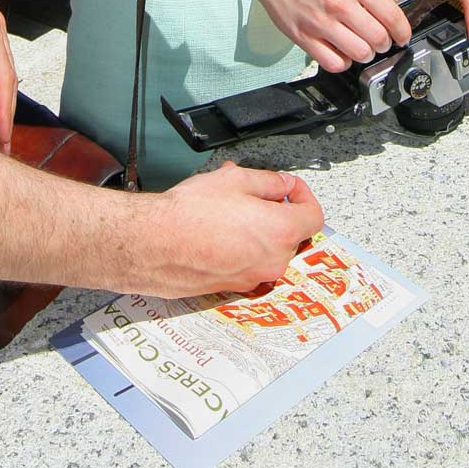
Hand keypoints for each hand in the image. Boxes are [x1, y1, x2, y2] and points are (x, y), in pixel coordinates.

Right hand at [132, 162, 323, 296]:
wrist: (154, 245)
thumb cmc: (190, 214)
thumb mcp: (234, 179)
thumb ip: (268, 182)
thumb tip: (282, 185)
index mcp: (280, 232)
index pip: (314, 216)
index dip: (304, 196)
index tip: (290, 188)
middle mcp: (271, 261)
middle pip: (291, 234)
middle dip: (277, 212)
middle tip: (254, 194)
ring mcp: (252, 278)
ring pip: (267, 249)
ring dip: (257, 229)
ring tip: (229, 208)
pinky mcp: (231, 287)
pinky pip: (247, 264)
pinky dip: (241, 247)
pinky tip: (217, 229)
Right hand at [240, 0, 411, 73]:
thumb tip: (381, 12)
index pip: (392, 15)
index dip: (403, 31)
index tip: (402, 36)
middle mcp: (340, 3)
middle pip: (378, 39)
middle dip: (384, 43)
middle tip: (381, 41)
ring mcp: (321, 23)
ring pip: (359, 53)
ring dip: (365, 54)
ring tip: (360, 46)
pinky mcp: (304, 37)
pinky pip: (333, 63)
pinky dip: (342, 62)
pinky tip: (341, 52)